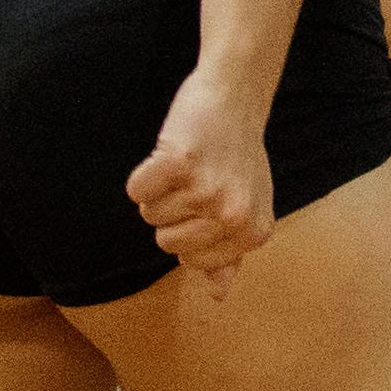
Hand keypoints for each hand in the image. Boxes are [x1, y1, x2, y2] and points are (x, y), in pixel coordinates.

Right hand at [127, 68, 276, 283]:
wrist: (235, 96)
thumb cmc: (239, 155)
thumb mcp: (248, 206)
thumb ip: (231, 252)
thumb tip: (218, 294)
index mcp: (253, 233)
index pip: (191, 262)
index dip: (188, 233)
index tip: (206, 202)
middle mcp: (233, 215)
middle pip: (165, 242)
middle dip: (172, 213)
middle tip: (196, 180)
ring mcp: (207, 189)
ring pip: (150, 215)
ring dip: (161, 190)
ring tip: (188, 165)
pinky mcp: (180, 162)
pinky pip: (137, 190)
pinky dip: (145, 174)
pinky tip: (169, 153)